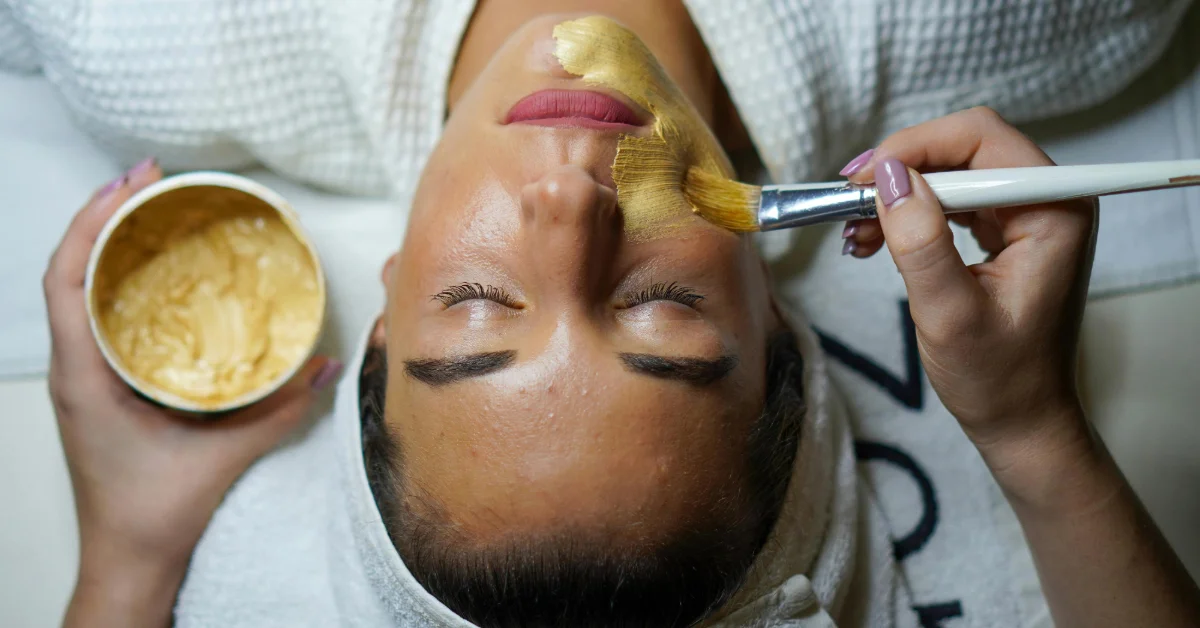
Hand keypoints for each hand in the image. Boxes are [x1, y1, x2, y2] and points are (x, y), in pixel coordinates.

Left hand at [45, 160, 342, 626]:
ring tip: (149, 210)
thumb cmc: (153, 513)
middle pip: (68, 271)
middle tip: (150, 180)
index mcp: (84, 376)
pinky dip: (117, 281)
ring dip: (107, 245)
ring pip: (77, 292)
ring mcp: (81, 377)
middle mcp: (73, 369)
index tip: (131, 184)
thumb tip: (325, 365)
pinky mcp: (97, 387)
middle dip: (103, 216)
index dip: (92, 222)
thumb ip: (279, 409)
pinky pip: (97, 317)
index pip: (65, 279)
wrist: (127, 558)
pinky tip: (153, 272)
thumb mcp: (223, 456)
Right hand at [839, 108, 1097, 487]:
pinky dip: (908, 212)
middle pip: (964, 147)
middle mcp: (1048, 200)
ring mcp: (1026, 213)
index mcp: (1054, 211)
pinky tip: (872, 237)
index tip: (860, 179)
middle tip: (847, 200)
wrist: (1020, 420)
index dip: (916, 147)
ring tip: (853, 230)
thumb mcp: (949, 313)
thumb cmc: (997, 378)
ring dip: (897, 192)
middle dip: (900, 169)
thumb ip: (920, 241)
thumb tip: (886, 174)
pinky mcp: (1005, 231)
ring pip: (951, 170)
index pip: (981, 139)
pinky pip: (950, 199)